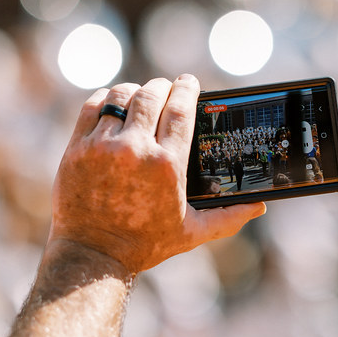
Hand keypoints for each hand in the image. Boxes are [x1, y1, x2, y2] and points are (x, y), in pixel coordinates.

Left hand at [49, 74, 264, 273]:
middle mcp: (135, 150)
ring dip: (135, 91)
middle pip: (152, 94)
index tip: (190, 82)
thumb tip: (260, 207)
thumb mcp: (192, 232)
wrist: (94, 254)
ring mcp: (102, 147)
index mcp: (168, 166)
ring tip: (142, 97)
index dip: (187, 88)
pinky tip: (114, 105)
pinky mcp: (77, 149)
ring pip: (121, 96)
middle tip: (167, 90)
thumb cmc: (146, 244)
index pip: (181, 109)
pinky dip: (106, 99)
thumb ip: (228, 216)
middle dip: (162, 87)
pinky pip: (93, 106)